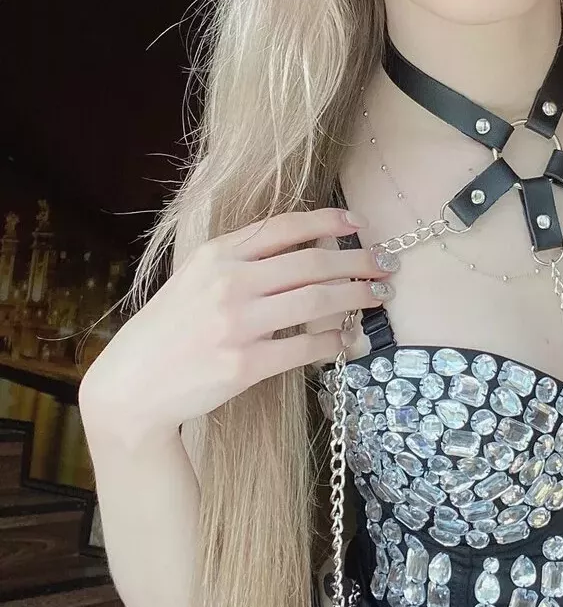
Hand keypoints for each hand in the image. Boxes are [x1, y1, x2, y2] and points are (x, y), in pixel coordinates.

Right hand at [78, 208, 395, 440]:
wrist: (132, 385)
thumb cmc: (171, 328)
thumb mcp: (196, 278)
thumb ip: (244, 260)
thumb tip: (307, 247)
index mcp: (218, 255)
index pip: (285, 227)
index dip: (328, 221)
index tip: (359, 223)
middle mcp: (229, 283)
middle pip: (313, 263)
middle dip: (358, 262)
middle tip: (386, 266)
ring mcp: (236, 324)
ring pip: (317, 301)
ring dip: (357, 298)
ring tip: (378, 297)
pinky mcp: (244, 364)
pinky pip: (305, 348)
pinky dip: (335, 342)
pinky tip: (351, 341)